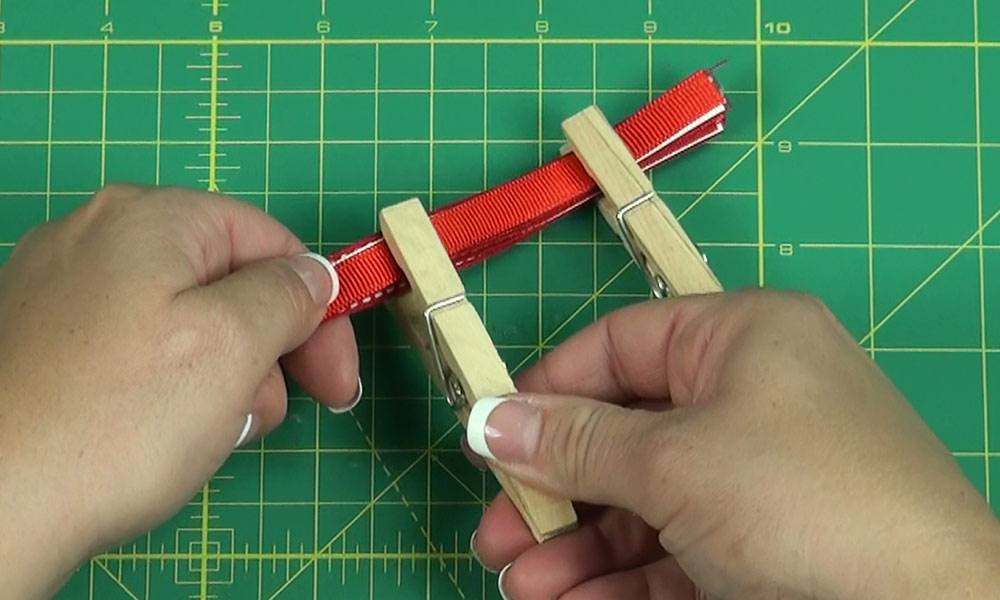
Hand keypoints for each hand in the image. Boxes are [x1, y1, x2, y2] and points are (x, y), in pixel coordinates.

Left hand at [0, 185, 359, 598]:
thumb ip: (289, 293)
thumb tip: (312, 276)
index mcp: (152, 217)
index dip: (319, 309)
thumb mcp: (234, 343)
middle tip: (270, 413)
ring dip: (220, 377)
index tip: (336, 377)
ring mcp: (62, 288)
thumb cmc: (115, 419)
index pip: (271, 243)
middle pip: (228, 281)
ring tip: (205, 434)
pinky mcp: (42, 342)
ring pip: (185, 321)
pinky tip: (159, 434)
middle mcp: (100, 236)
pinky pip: (136, 350)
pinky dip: (166, 387)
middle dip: (266, 349)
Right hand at [467, 291, 999, 598]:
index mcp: (741, 338)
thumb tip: (486, 419)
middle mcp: (751, 399)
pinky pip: (675, 553)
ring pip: (644, 506)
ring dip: (578, 549)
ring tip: (522, 587)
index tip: (491, 438)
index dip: (549, 390)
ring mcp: (759, 480)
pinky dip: (621, 581)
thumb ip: (575, 442)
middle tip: (497, 536)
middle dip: (555, 493)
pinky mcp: (765, 549)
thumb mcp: (674, 462)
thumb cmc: (804, 502)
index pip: (620, 346)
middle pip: (624, 437)